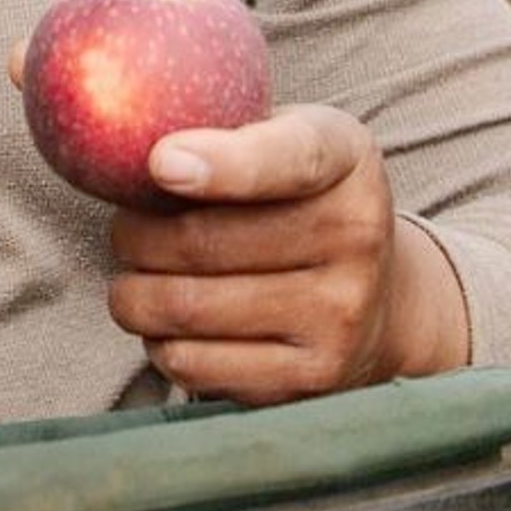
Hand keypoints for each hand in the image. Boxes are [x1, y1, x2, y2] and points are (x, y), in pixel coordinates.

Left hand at [97, 100, 473, 405]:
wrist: (385, 301)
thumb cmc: (301, 204)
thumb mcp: (288, 140)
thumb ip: (226, 130)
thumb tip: (128, 144)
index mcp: (346, 159)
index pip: (287, 159)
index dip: (222, 163)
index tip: (160, 163)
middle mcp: (356, 236)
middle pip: (201, 241)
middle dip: (133, 236)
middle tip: (125, 230)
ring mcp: (339, 314)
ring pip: (186, 307)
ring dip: (133, 294)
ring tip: (137, 278)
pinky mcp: (310, 380)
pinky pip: (194, 364)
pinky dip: (159, 342)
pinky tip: (170, 324)